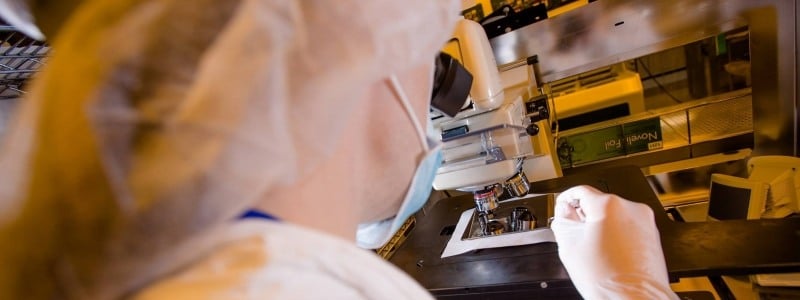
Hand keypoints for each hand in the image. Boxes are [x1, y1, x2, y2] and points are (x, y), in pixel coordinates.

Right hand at [551, 185, 677, 298]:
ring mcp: (645, 222)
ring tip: (594, 250)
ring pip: (614, 217)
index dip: (565, 200)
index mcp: (608, 205)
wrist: (633, 299)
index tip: (562, 207)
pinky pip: (628, 228)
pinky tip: (609, 255)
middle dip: (584, 217)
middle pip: (598, 204)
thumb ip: (562, 221)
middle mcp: (631, 208)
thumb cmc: (607, 278)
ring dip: (601, 227)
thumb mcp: (569, 246)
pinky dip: (617, 237)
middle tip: (574, 235)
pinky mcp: (652, 236)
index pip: (579, 191)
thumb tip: (564, 213)